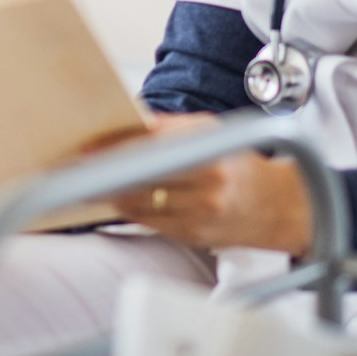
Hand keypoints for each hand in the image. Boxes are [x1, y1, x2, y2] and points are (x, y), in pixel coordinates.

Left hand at [106, 112, 314, 256]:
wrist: (278, 207)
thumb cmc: (241, 164)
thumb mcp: (211, 131)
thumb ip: (169, 127)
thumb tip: (131, 120)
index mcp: (210, 151)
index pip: (151, 149)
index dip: (115, 150)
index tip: (88, 151)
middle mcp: (207, 185)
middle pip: (140, 179)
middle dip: (105, 174)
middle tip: (78, 168)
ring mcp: (200, 214)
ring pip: (139, 205)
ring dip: (110, 194)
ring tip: (91, 184)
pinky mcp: (194, 236)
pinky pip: (150, 223)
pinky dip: (130, 210)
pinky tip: (117, 200)